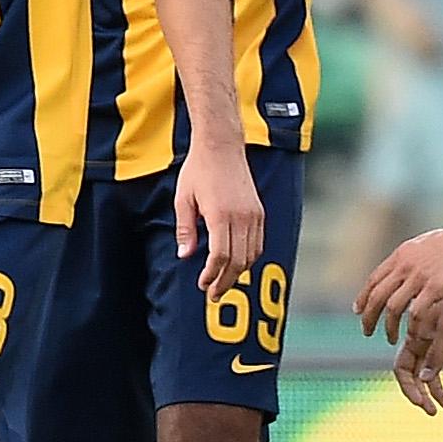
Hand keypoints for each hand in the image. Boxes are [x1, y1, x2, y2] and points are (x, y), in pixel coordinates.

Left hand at [175, 142, 264, 298]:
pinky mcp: (259, 211)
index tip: (202, 285)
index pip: (221, 256)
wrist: (222, 146)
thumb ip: (185, 229)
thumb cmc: (198, 170)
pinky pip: (258, 242)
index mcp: (221, 215)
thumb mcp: (183, 199)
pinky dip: (249, 257)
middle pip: (239, 261)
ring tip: (224, 282)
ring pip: (252, 254)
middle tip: (213, 295)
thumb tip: (185, 256)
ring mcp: (254, 214)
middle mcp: (242, 217)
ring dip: (238, 272)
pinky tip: (237, 263)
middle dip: (226, 281)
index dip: (212, 275)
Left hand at [357, 219, 442, 344]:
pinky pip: (415, 313)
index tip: (358, 311)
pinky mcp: (436, 287)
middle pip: (377, 296)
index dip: (363, 298)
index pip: (374, 279)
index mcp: (403, 253)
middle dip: (368, 317)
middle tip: (367, 331)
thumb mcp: (428, 244)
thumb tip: (405, 267)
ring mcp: (420, 276)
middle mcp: (406, 264)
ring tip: (389, 338)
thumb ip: (413, 258)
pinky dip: (411, 327)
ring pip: (392, 308)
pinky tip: (413, 335)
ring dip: (387, 327)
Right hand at [392, 278, 442, 414]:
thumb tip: (424, 379)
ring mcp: (441, 335)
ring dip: (438, 389)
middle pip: (416, 372)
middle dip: (422, 393)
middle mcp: (425, 336)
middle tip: (434, 411)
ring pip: (433, 369)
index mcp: (417, 333)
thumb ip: (437, 352)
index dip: (408, 387)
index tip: (420, 402)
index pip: (402, 367)